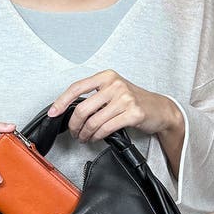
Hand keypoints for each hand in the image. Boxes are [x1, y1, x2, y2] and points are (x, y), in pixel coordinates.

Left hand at [46, 69, 179, 142]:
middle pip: (82, 109)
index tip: (53, 113)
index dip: (61, 102)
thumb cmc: (133, 100)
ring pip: (93, 121)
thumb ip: (94, 95)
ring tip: (85, 137)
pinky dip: (97, 137)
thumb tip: (69, 109)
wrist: (160, 109)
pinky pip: (106, 129)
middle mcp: (115, 84)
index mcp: (107, 76)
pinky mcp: (133, 113)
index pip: (77, 88)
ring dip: (85, 134)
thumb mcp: (113, 90)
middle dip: (74, 125)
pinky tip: (96, 138)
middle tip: (74, 132)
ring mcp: (125, 98)